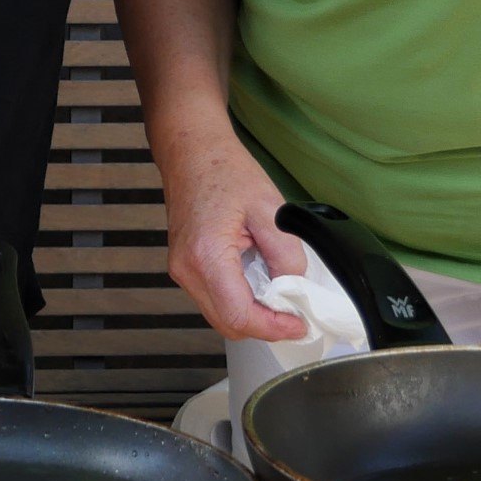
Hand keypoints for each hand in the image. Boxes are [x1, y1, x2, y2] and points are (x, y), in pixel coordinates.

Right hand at [158, 131, 312, 342]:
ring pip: (220, 317)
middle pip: (229, 325)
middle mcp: (188, 269)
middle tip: (295, 314)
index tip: (298, 323)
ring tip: (279, 297)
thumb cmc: (223, 171)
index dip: (274, 328)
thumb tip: (295, 287)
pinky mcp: (185, 268)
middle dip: (265, 326)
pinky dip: (239, 302)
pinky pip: (214, 300)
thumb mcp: (271, 208)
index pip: (240, 316)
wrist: (192, 152)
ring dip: (252, 315)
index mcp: (207, 256)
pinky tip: (258, 284)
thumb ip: (287, 254)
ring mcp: (182, 270)